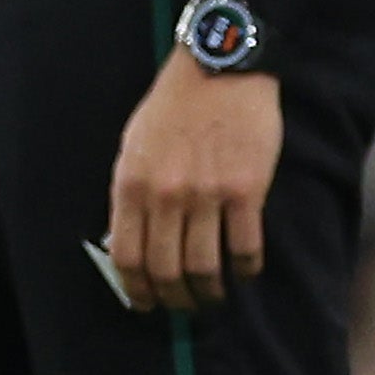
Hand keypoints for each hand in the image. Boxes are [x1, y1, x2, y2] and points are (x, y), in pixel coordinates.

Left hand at [106, 49, 280, 311]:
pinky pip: (245, 250)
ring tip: (214, 294)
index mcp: (131, 183)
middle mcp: (165, 194)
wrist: (218, 69)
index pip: (127, 256)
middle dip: (175, 299)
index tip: (146, 303)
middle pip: (166, 271)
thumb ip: (131, 192)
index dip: (137, 289)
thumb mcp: (133, 145)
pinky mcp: (246, 192)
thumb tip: (131, 240)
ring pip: (205, 269)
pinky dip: (245, 270)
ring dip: (210, 292)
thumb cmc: (172, 106)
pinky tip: (243, 269)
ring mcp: (206, 195)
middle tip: (185, 304)